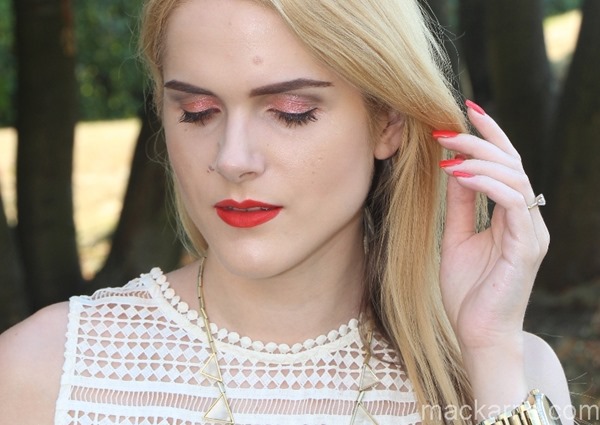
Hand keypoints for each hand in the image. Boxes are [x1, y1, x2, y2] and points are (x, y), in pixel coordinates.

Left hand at [433, 101, 549, 352]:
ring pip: (515, 177)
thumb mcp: (457, 238)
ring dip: (479, 159)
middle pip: (512, 164)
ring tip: (446, 151)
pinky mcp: (526, 247)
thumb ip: (460, 205)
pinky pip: (512, 203)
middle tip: (445, 130)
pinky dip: (486, 184)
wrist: (477, 334)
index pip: (506, 165)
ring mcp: (530, 232)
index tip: (466, 111)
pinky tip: (459, 176)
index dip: (489, 136)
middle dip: (479, 141)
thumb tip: (453, 168)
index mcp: (513, 216)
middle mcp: (527, 220)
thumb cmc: (468, 291)